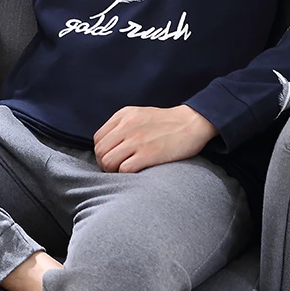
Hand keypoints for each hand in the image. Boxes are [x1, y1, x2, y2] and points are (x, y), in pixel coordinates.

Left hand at [93, 105, 218, 172]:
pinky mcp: (148, 154)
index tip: (111, 159)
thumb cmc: (166, 122)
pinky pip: (123, 169)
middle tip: (115, 170)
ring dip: (113, 171)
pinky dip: (125, 175)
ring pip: (108, 161)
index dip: (101, 152)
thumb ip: (122, 126)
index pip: (97, 138)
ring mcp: (137, 140)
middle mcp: (127, 126)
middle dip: (104, 164)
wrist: (192, 123)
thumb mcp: (139, 114)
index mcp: (124, 115)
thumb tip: (108, 145)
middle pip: (100, 151)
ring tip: (123, 173)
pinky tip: (135, 173)